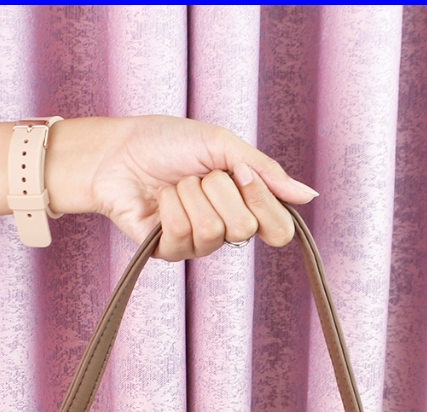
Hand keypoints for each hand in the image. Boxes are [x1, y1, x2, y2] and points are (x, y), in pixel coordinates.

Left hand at [46, 116, 317, 260]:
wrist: (118, 151)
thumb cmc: (167, 143)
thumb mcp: (222, 145)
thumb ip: (266, 172)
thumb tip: (309, 196)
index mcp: (245, 205)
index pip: (278, 230)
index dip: (264, 203)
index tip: (243, 174)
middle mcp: (226, 230)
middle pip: (245, 229)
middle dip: (220, 190)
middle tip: (200, 175)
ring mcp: (198, 245)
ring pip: (212, 230)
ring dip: (191, 194)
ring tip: (175, 184)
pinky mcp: (170, 253)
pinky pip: (182, 233)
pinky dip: (169, 206)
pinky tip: (159, 199)